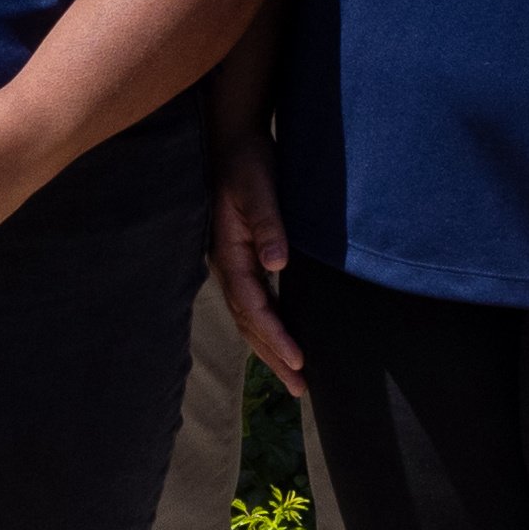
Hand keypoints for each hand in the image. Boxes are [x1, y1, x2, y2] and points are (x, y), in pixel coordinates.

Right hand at [209, 135, 308, 382]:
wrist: (234, 139)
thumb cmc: (248, 162)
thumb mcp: (259, 188)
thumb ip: (268, 224)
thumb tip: (276, 262)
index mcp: (229, 255)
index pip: (253, 307)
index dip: (276, 336)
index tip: (300, 360)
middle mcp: (227, 266)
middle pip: (249, 323)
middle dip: (274, 356)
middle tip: (301, 389)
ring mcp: (232, 264)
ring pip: (250, 318)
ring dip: (270, 348)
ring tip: (295, 376)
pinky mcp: (242, 258)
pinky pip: (255, 303)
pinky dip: (269, 326)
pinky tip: (283, 336)